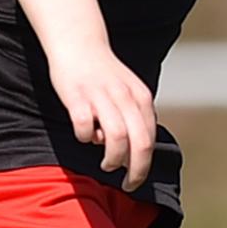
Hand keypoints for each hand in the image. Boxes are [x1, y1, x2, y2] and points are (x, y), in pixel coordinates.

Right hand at [47, 40, 157, 191]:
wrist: (78, 43)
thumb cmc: (103, 74)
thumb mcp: (128, 91)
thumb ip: (135, 116)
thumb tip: (134, 150)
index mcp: (141, 97)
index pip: (150, 139)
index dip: (144, 165)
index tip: (135, 178)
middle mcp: (125, 97)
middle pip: (140, 143)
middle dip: (136, 170)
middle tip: (128, 184)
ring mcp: (101, 97)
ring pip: (117, 138)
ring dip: (113, 158)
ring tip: (107, 164)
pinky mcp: (77, 98)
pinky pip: (84, 129)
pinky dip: (85, 138)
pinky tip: (84, 136)